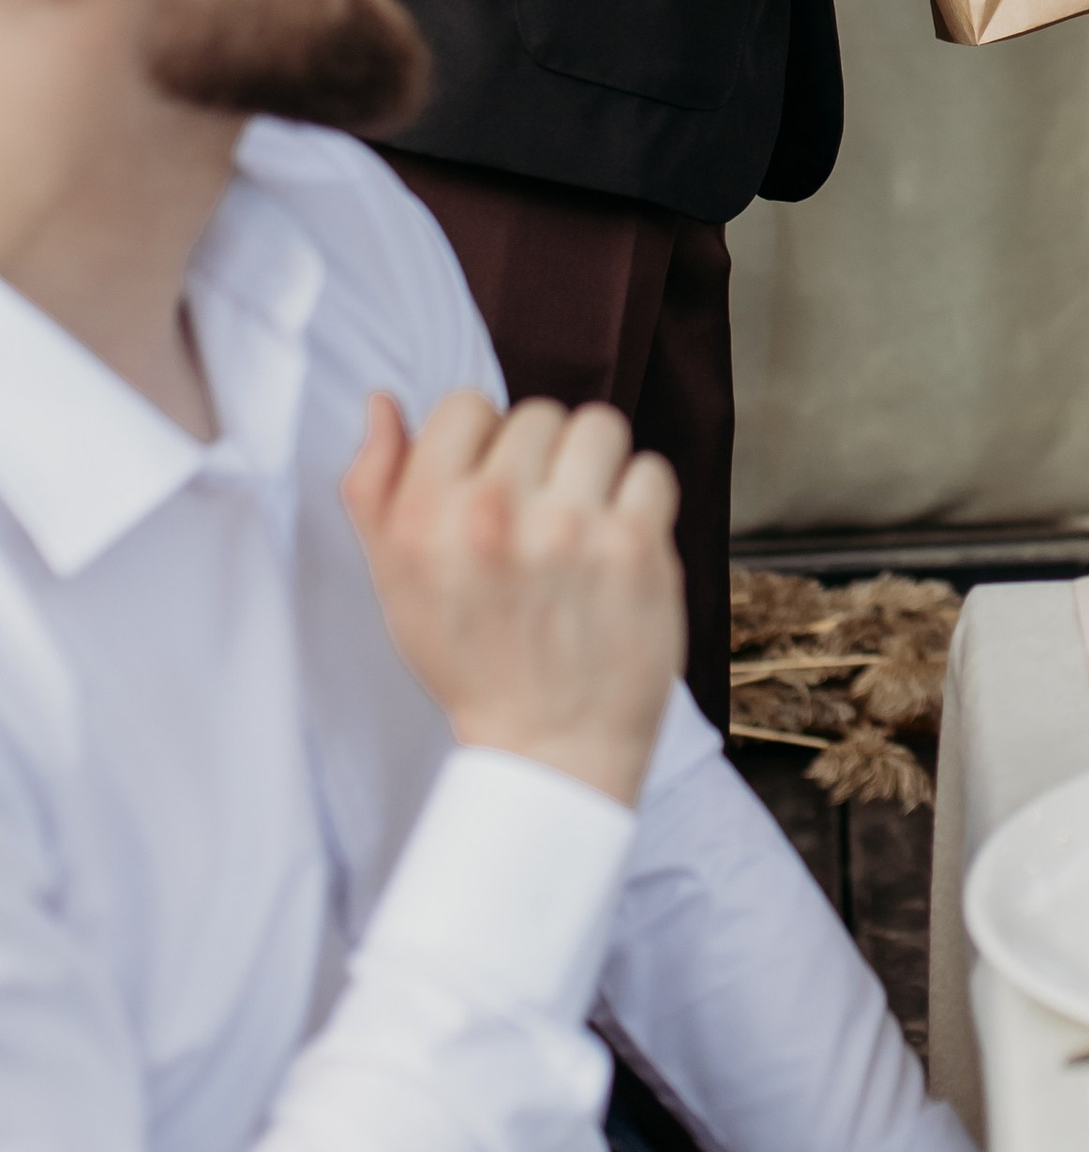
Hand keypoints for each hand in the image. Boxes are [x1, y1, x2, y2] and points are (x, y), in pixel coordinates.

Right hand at [342, 391, 682, 808]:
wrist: (548, 748)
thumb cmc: (472, 661)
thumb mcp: (395, 582)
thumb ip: (375, 487)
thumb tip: (381, 403)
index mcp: (425, 518)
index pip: (465, 406)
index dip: (483, 444)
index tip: (494, 491)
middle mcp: (492, 516)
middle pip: (537, 414)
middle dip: (543, 460)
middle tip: (540, 521)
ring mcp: (568, 528)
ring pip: (599, 427)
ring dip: (598, 469)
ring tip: (584, 523)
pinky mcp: (634, 546)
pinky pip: (650, 471)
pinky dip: (643, 504)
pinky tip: (619, 548)